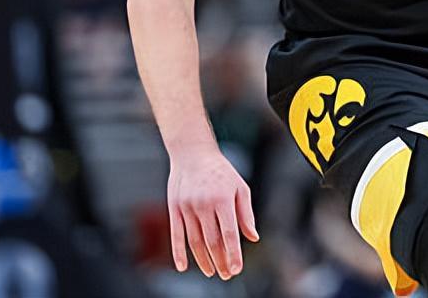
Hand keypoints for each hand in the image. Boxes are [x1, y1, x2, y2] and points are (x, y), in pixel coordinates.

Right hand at [168, 146, 258, 278]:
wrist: (193, 153)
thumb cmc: (221, 171)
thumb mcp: (240, 187)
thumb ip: (246, 214)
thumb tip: (253, 238)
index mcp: (222, 199)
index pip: (229, 233)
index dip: (233, 253)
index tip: (236, 270)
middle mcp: (204, 204)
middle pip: (212, 241)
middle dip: (220, 261)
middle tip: (226, 275)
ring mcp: (187, 207)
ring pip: (195, 241)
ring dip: (203, 260)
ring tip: (212, 272)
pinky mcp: (174, 208)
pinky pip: (176, 235)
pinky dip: (178, 252)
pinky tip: (183, 267)